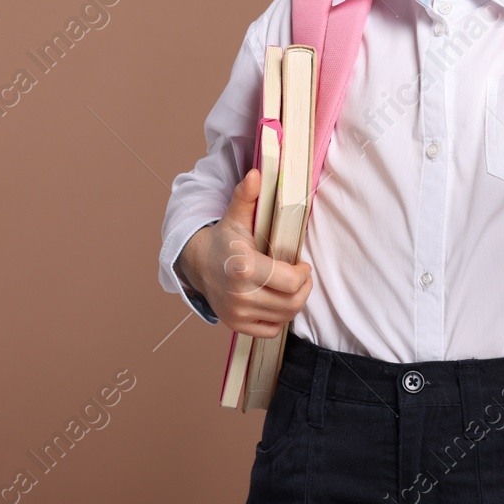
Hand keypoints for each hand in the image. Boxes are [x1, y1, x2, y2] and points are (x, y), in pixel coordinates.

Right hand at [177, 167, 313, 337]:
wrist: (199, 264)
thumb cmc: (225, 240)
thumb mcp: (236, 216)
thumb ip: (247, 196)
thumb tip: (256, 174)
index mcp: (244, 267)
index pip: (291, 282)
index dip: (304, 274)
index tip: (302, 264)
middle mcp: (240, 295)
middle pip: (292, 302)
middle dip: (304, 288)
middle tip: (301, 276)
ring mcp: (237, 313)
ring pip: (285, 316)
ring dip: (294, 301)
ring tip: (290, 286)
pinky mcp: (236, 325)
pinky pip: (272, 329)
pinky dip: (280, 317)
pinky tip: (276, 300)